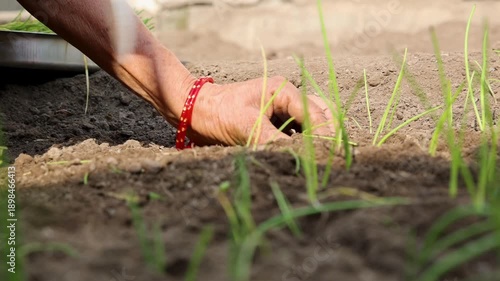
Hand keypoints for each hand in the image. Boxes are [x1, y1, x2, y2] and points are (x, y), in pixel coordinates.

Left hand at [185, 76, 334, 145]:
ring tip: (314, 161)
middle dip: (324, 135)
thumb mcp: (249, 128)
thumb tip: (299, 159)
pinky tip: (298, 158)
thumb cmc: (218, 114)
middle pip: (319, 115)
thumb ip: (276, 141)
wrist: (194, 112)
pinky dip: (299, 144)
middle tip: (326, 158)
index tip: (327, 156)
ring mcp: (281, 109)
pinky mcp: (273, 122)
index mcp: (283, 91)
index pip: (314, 114)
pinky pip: (294, 133)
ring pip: (309, 125)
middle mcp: (286, 97)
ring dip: (312, 141)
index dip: (323, 136)